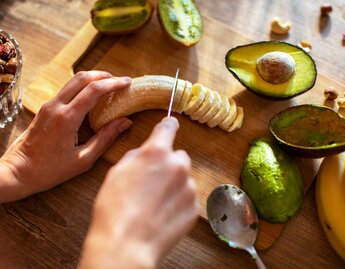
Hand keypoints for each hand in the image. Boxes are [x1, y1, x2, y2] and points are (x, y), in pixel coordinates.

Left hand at [0, 71, 132, 202]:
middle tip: (120, 82)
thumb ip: (106, 138)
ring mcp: (49, 105)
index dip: (113, 83)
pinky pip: (67, 90)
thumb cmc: (50, 170)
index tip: (128, 83)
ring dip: (93, 79)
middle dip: (104, 75)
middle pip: (82, 78)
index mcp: (67, 118)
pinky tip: (93, 97)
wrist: (18, 171)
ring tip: (110, 86)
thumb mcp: (83, 159)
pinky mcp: (46, 108)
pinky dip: (83, 87)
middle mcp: (56, 106)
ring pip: (73, 80)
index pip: (93, 90)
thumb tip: (125, 122)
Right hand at [79, 117, 198, 268]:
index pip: (169, 127)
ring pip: (183, 179)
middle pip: (179, 156)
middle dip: (168, 164)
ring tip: (154, 203)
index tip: (170, 126)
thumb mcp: (116, 172)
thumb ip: (136, 156)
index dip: (168, 126)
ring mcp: (189, 188)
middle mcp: (178, 166)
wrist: (126, 245)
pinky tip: (162, 214)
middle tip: (152, 180)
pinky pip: (187, 198)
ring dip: (173, 185)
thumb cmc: (115, 209)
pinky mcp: (194, 208)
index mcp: (157, 152)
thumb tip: (145, 153)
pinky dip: (178, 202)